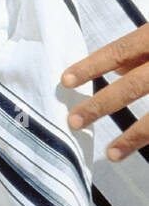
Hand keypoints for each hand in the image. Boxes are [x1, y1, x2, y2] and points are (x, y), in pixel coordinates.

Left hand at [63, 23, 148, 160]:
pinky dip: (148, 136)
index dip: (91, 66)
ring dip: (132, 137)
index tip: (64, 81)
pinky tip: (133, 150)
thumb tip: (116, 68)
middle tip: (73, 121)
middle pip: (132, 86)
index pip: (118, 51)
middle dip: (101, 105)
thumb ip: (139, 51)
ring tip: (110, 154)